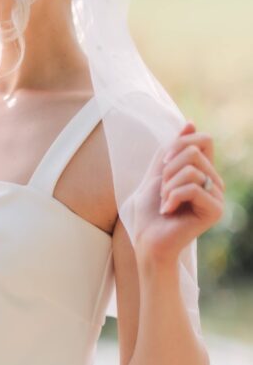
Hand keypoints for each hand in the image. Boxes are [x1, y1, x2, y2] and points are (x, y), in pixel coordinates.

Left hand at [134, 121, 225, 263]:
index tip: (163, 164)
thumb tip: (190, 123)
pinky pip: (193, 188)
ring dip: (169, 186)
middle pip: (194, 152)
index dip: (179, 144)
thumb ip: (172, 149)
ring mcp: (217, 196)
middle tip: (163, 192)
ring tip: (166, 203)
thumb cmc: (150, 211)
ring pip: (192, 169)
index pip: (204, 140)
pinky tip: (169, 211)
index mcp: (203, 171)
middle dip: (168, 170)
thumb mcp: (157, 172)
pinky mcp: (215, 210)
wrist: (148, 241)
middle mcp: (215, 181)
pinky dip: (173, 197)